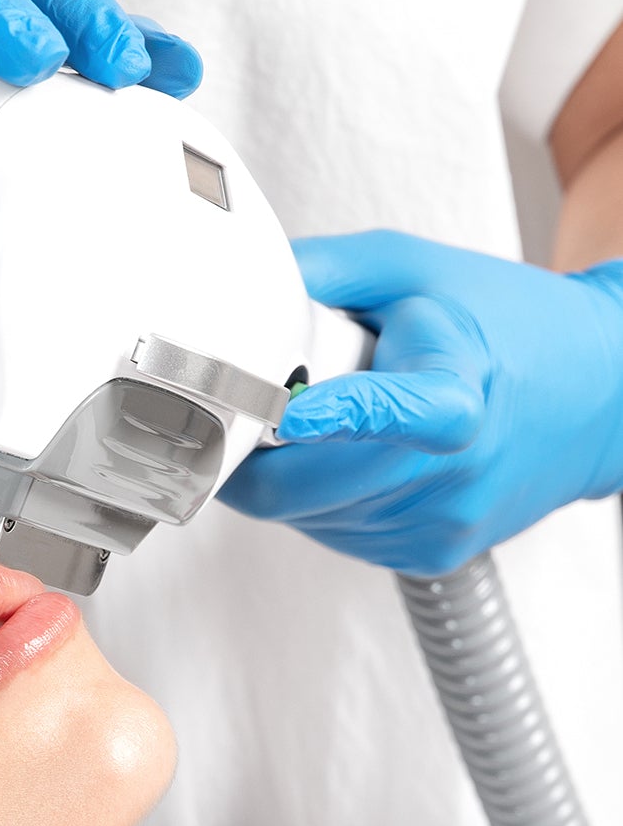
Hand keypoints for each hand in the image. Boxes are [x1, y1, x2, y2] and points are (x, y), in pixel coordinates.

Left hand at [218, 230, 622, 575]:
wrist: (598, 391)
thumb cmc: (507, 324)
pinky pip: (329, 531)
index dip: (337, 415)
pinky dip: (317, 496)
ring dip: (287, 471)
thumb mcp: (410, 270)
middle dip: (256, 447)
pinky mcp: (426, 555)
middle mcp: (450, 475)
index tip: (291, 411)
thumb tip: (238, 286)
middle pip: (297, 488)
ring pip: (300, 516)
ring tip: (337, 420)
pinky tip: (356, 456)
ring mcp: (436, 524)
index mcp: (458, 394)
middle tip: (264, 401)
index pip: (400, 414)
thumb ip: (320, 274)